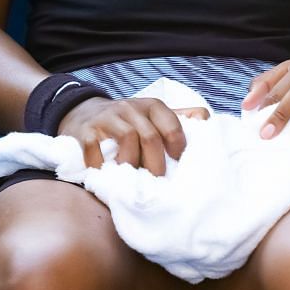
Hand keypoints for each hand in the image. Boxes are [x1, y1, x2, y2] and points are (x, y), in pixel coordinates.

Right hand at [58, 96, 187, 174]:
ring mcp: (107, 118)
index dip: (178, 146)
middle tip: (157, 183)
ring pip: (127, 140)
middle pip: (150, 136)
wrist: (83, 112)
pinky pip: (95, 148)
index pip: (172, 124)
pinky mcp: (86, 131)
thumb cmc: (127, 120)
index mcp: (151, 106)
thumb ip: (178, 118)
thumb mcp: (152, 115)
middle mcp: (130, 108)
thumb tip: (206, 119)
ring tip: (132, 180)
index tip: (178, 165)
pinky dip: (101, 165)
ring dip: (132, 164)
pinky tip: (106, 174)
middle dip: (156, 164)